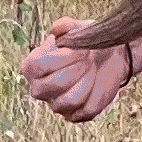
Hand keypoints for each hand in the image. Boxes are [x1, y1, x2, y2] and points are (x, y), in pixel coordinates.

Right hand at [21, 19, 141, 123]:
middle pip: (53, 84)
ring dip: (87, 81)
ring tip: (92, 68)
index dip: (62, 57)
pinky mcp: (74, 116)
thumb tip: (57, 30)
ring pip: (69, 100)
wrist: (109, 57)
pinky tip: (97, 82)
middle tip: (89, 57)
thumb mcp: (77, 28)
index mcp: (32, 67)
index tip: (82, 49)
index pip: (38, 66)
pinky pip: (85, 110)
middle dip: (77, 68)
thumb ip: (65, 26)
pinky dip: (96, 94)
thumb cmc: (87, 42)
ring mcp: (56, 104)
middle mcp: (39, 89)